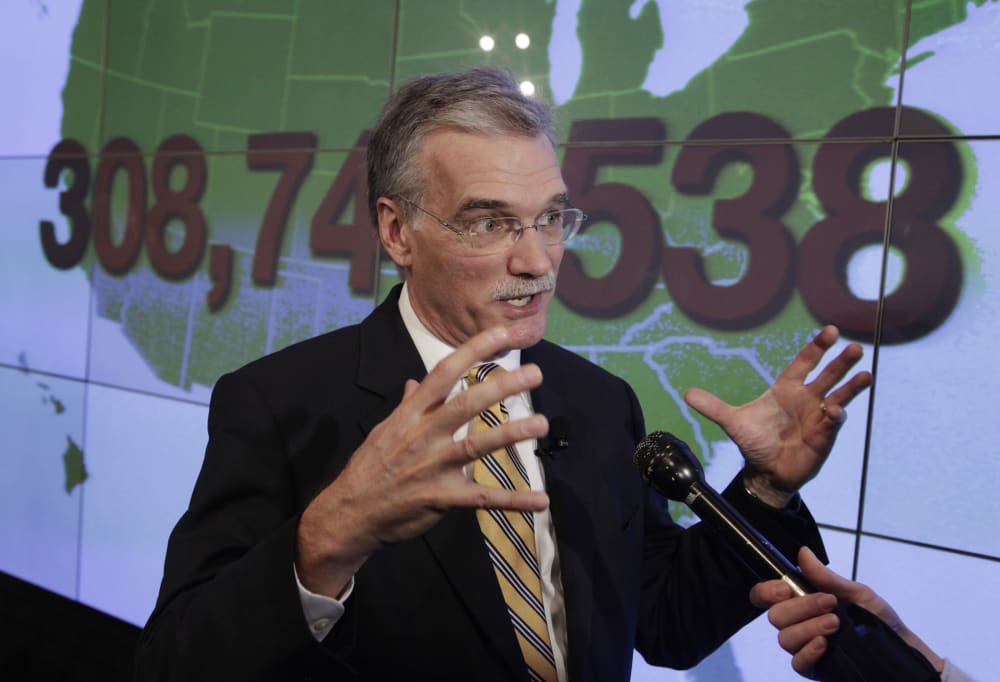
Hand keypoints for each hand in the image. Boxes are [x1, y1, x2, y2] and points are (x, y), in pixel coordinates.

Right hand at [295, 326, 549, 596]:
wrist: (348, 514)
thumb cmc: (369, 468)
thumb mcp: (385, 430)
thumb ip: (408, 405)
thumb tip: (416, 382)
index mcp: (411, 414)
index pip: (444, 373)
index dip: (473, 351)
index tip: (502, 334)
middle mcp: (423, 435)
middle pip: (466, 404)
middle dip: (502, 386)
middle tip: (535, 373)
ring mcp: (433, 467)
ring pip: (477, 446)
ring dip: (512, 434)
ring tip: (541, 423)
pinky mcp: (441, 498)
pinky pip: (483, 498)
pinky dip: (513, 500)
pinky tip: (540, 500)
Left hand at [684, 325, 871, 505]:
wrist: (764, 472)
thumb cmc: (754, 442)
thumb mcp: (732, 423)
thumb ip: (713, 407)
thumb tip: (687, 394)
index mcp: (787, 389)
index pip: (804, 363)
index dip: (816, 347)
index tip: (830, 331)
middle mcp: (806, 400)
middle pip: (827, 375)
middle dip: (841, 362)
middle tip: (854, 347)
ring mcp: (817, 418)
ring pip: (839, 397)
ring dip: (852, 386)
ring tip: (866, 375)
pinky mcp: (823, 437)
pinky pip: (832, 424)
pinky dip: (834, 417)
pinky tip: (834, 411)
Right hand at [750, 547, 943, 676]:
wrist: (899, 647)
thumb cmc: (875, 617)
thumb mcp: (856, 592)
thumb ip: (827, 578)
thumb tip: (803, 552)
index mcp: (799, 601)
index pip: (765, 596)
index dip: (766, 591)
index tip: (786, 589)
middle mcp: (796, 624)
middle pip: (775, 617)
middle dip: (801, 607)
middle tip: (830, 604)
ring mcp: (803, 647)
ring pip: (785, 639)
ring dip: (809, 627)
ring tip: (835, 624)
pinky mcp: (813, 668)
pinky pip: (797, 663)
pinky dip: (808, 651)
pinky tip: (824, 645)